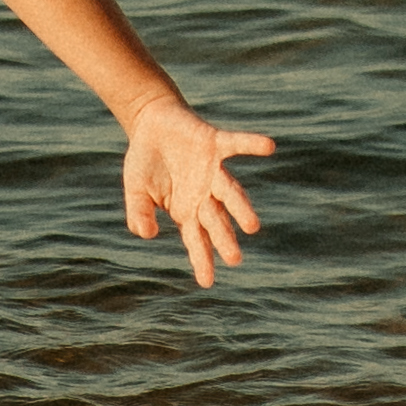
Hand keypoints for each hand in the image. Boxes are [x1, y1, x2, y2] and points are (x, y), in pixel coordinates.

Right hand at [121, 104, 271, 289]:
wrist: (151, 122)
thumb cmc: (145, 162)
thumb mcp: (136, 190)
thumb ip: (139, 213)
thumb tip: (148, 235)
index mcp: (186, 210)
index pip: (196, 240)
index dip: (201, 260)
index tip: (207, 282)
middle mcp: (204, 194)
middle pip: (217, 221)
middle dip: (224, 239)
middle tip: (235, 259)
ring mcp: (212, 170)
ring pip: (231, 192)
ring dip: (241, 207)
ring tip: (253, 227)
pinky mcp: (215, 144)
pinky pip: (236, 144)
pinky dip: (251, 144)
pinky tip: (269, 147)